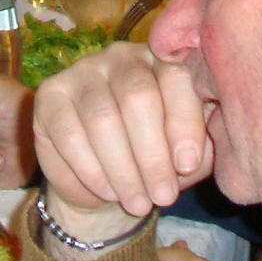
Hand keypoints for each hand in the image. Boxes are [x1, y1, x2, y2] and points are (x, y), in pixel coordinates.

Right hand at [29, 41, 211, 239]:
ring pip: (103, 119)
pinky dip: (91, 170)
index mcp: (163, 60)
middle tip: (163, 196)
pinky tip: (108, 192)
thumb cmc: (156, 161)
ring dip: (124, 170)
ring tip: (139, 203)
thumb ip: (201, 146)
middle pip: (138, 97)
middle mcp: (122, 56)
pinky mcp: (50, 95)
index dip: (183, 123)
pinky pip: (69, 133)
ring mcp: (82, 71)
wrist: (105, 185)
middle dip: (153, 155)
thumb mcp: (187, 157)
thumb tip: (212, 141)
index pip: (176, 78)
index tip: (187, 166)